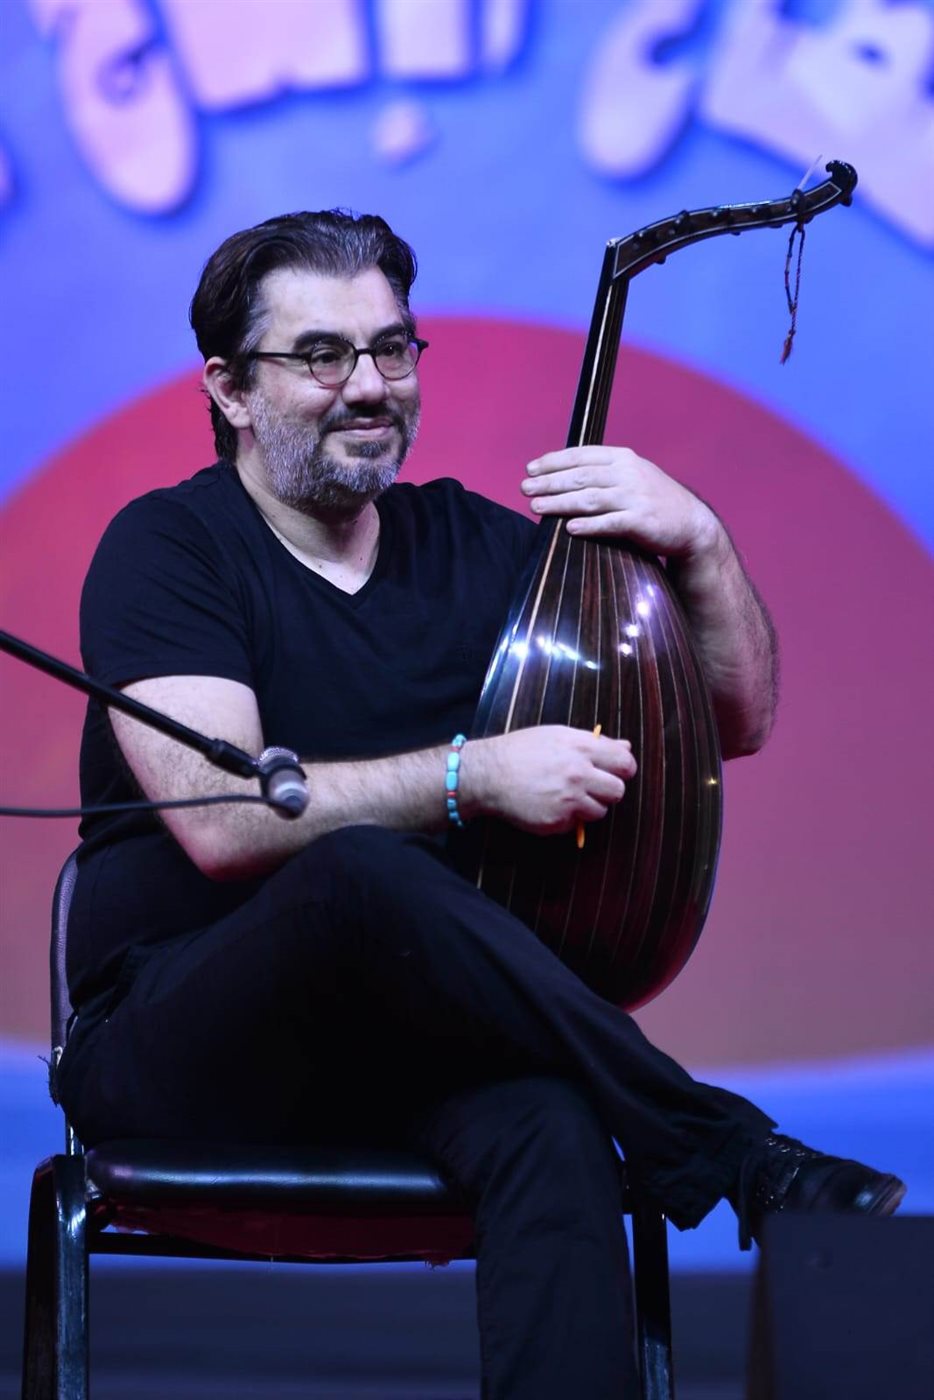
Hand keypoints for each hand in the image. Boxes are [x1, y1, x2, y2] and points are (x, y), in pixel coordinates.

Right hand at [462, 726, 636, 835]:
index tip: (614, 771)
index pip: (625, 763)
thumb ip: (596, 743)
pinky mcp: (557, 821)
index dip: (623, 769)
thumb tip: (626, 746)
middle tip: (590, 786)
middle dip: (607, 790)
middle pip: (618, 791)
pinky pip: (576, 824)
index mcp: (582, 748)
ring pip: (600, 811)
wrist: (489, 774)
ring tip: (566, 795)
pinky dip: (567, 818)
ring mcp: (568, 799)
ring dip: (588, 806)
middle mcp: (578, 774)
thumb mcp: (558, 735)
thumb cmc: (522, 750)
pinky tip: (550, 804)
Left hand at [520, 446, 722, 559]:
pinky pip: (610, 523)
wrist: (691, 524)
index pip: (581, 455)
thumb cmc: (652, 500)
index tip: (530, 468)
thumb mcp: (631, 476)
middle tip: (525, 488)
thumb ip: (602, 472)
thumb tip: (561, 476)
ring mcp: (636, 497)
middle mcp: (629, 474)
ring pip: (590, 499)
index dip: (553, 461)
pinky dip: (588, 526)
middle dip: (549, 482)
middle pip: (580, 477)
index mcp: (623, 458)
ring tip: (536, 507)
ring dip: (560, 503)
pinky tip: (569, 529)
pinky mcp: (642, 521)